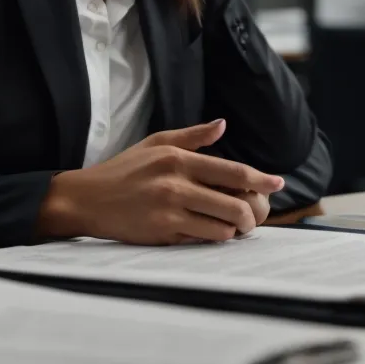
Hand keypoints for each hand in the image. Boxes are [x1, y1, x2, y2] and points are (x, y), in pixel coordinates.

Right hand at [36, 118, 284, 245]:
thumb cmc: (122, 171)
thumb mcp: (154, 143)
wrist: (86, 199)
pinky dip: (213, 237)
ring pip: (223, 225)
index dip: (260, 179)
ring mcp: (170, 209)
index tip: (278, 184)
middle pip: (235, 202)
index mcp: (177, 158)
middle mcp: (176, 182)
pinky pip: (203, 239)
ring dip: (233, 229)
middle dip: (252, 213)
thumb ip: (192, 137)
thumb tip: (223, 125)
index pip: (232, 171)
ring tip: (231, 226)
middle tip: (251, 216)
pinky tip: (208, 232)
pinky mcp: (162, 232)